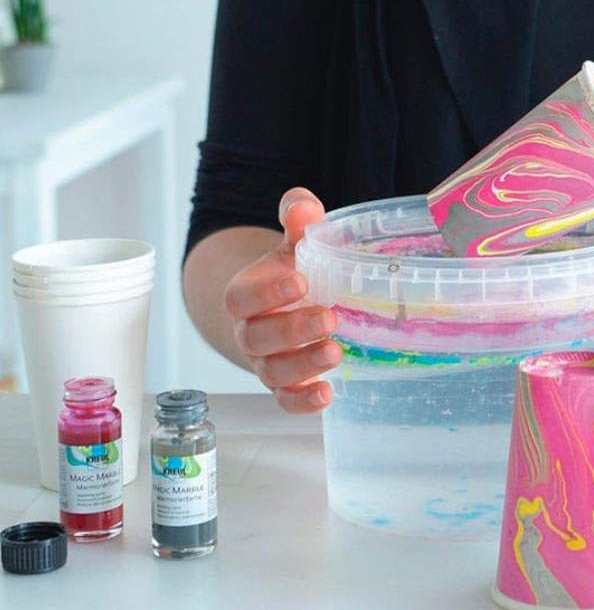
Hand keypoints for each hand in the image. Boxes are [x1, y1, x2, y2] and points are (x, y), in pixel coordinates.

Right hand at [224, 187, 340, 413]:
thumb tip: (302, 206)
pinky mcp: (287, 386)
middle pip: (258, 338)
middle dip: (292, 330)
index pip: (242, 297)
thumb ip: (298, 219)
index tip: (300, 281)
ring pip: (273, 372)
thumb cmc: (291, 272)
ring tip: (336, 351)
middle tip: (329, 317)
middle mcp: (251, 333)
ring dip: (303, 366)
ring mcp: (267, 363)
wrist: (286, 307)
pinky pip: (287, 401)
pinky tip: (328, 394)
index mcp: (246, 296)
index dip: (267, 292)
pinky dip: (304, 403)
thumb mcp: (294, 243)